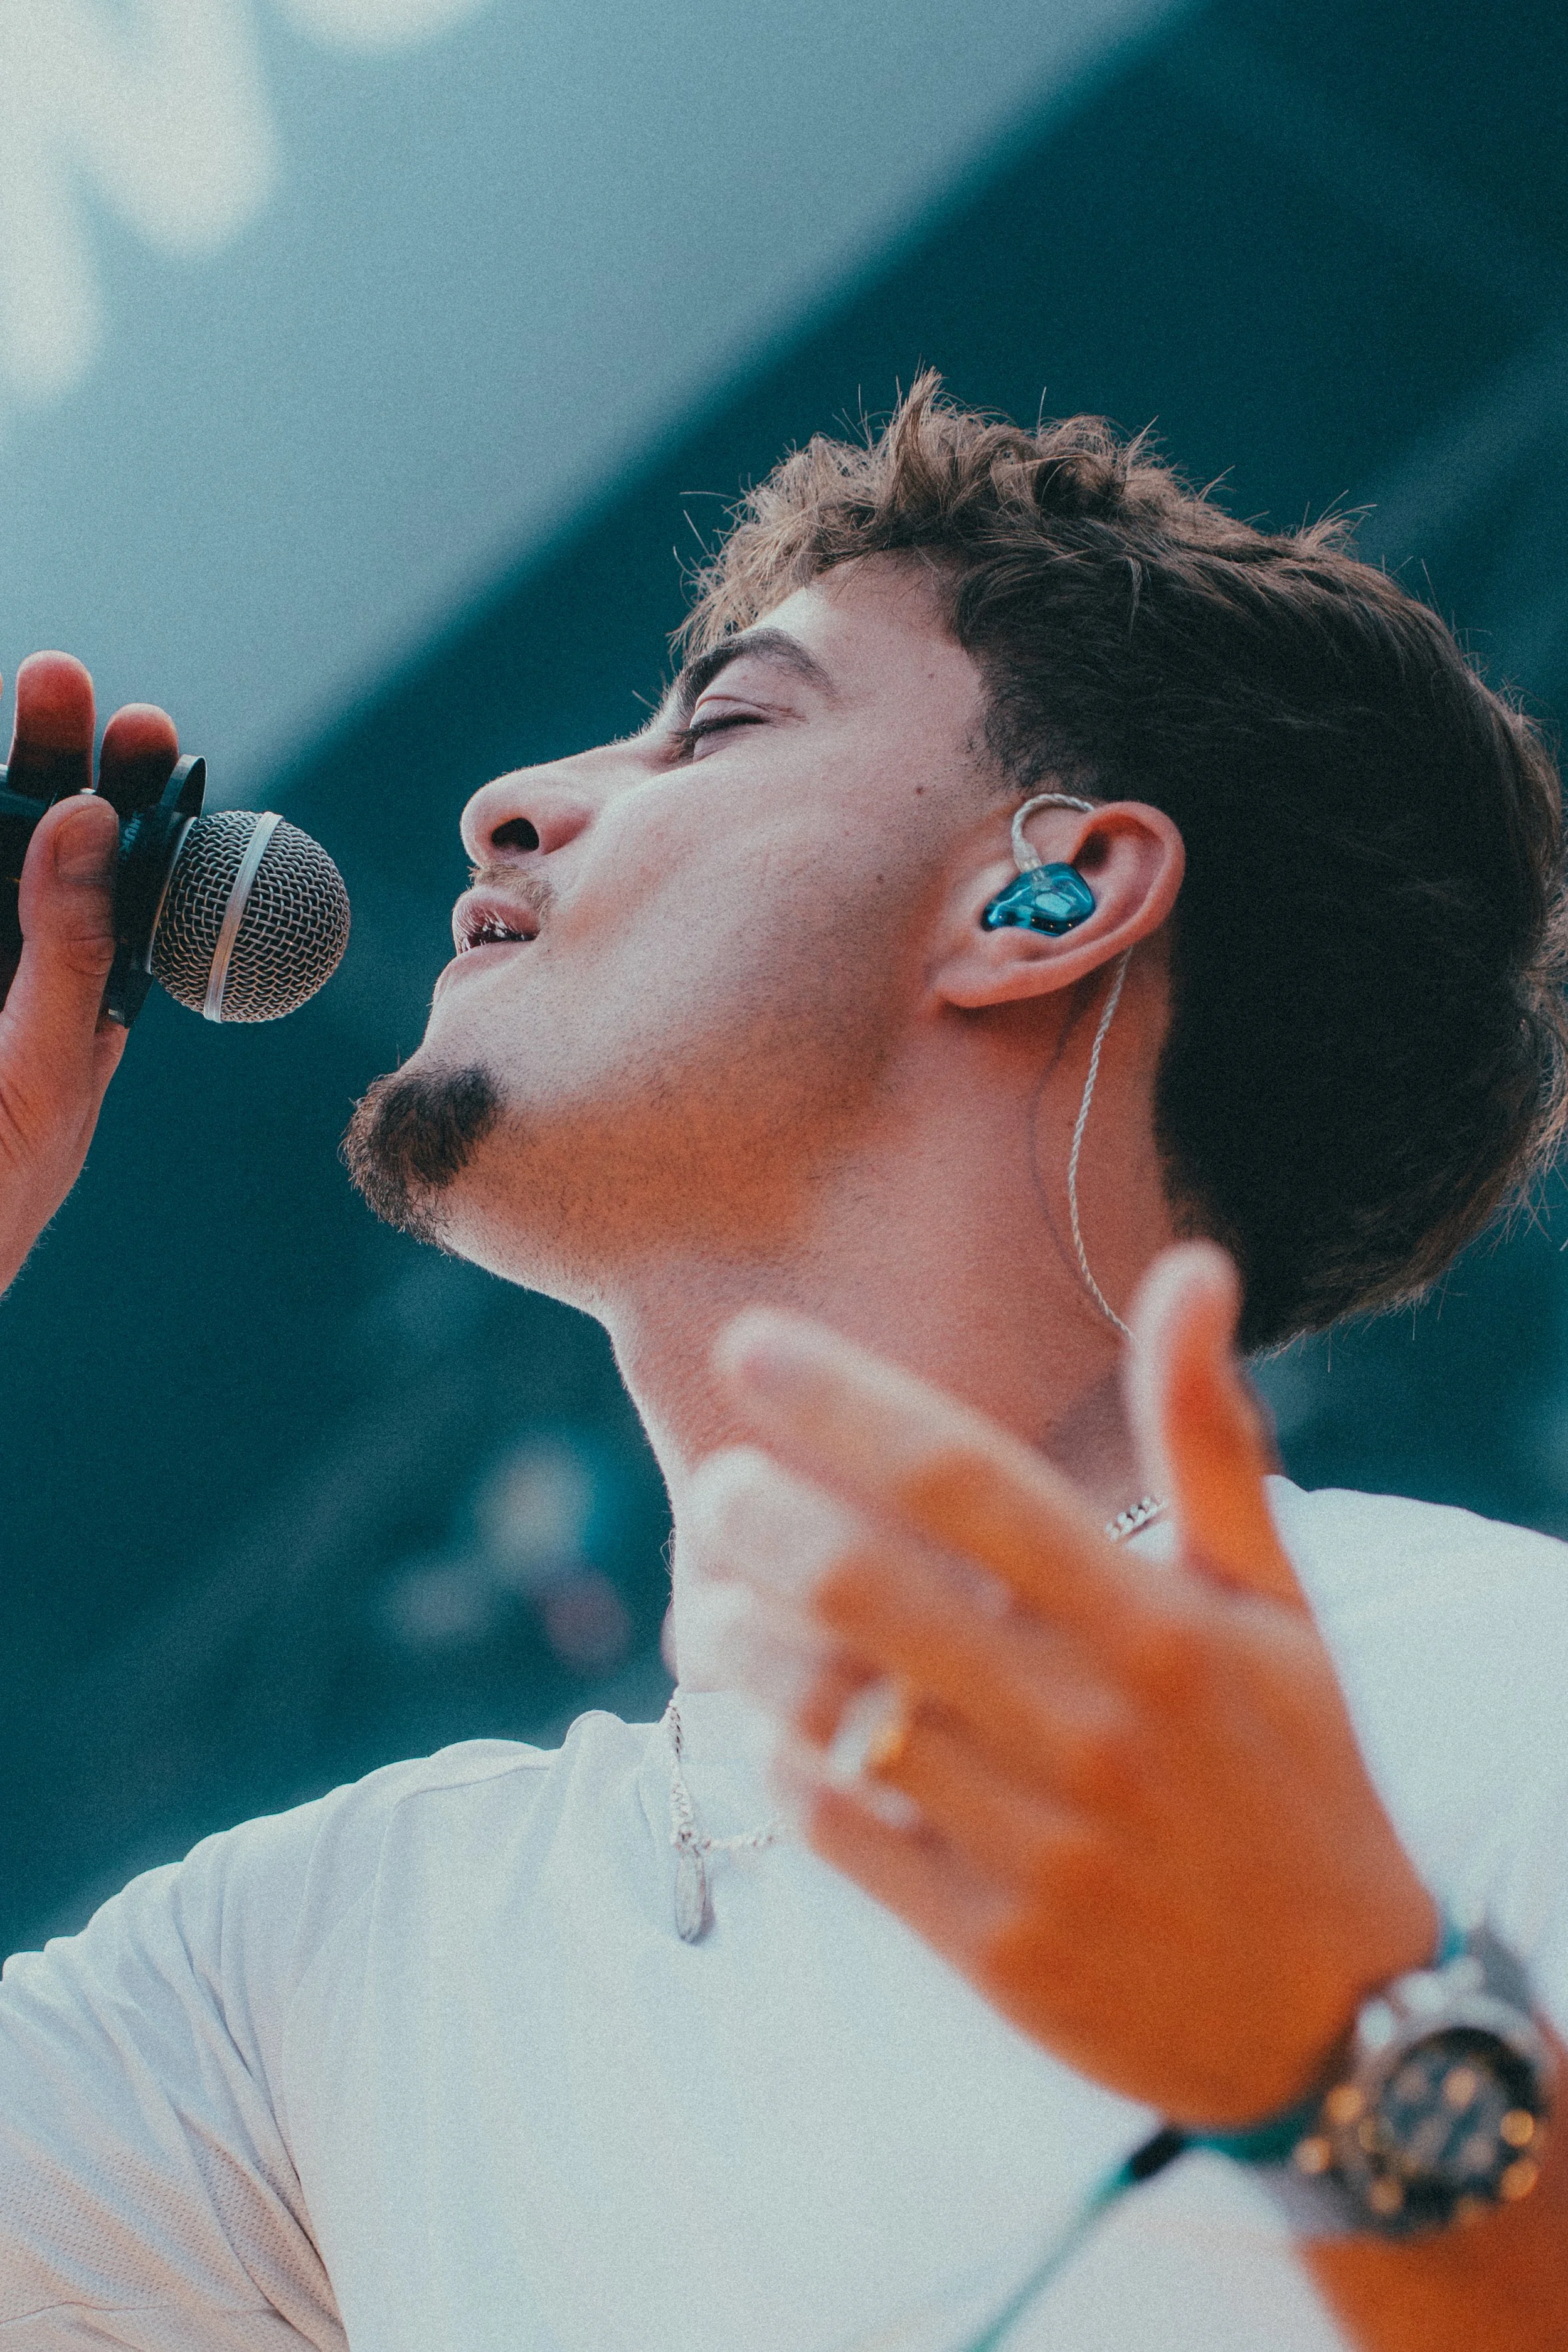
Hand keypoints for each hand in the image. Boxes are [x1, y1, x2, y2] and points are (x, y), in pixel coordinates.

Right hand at [0, 654, 178, 1295]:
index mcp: (77, 990)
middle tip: (58, 676)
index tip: (148, 731)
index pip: (116, 879)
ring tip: (36, 697)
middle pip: (34, 836)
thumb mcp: (43, 1074)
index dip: (134, 802)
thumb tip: (88, 820)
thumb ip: (65, 951)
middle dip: (48, 754)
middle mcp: (13, 961)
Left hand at [690, 1243, 1439, 2130]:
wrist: (1339, 2017)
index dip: (843, 1401)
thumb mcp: (1277, 1601)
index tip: (750, 1345)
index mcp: (1156, 1625)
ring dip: (737, 1643)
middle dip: (758, 1520)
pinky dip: (774, 1766)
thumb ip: (1209, 1436)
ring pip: (829, 1713)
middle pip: (867, 1588)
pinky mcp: (993, 1952)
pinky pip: (836, 1837)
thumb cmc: (1297, 1775)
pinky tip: (758, 1725)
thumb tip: (1189, 1268)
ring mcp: (1038, 1846)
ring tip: (709, 1607)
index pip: (966, 1478)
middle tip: (717, 1489)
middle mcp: (1092, 1728)